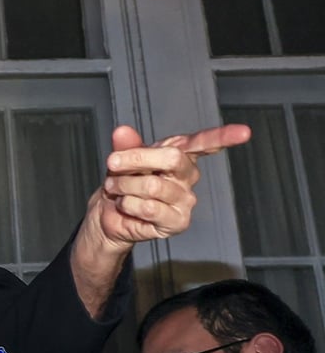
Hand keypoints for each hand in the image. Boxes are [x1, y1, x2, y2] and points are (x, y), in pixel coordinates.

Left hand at [84, 124, 250, 253]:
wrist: (109, 215)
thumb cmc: (122, 183)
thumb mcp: (121, 159)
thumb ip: (125, 145)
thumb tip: (122, 131)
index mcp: (179, 154)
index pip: (204, 142)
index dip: (223, 137)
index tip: (243, 132)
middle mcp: (187, 176)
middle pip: (172, 158)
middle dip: (135, 158)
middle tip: (113, 163)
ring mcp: (185, 200)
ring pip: (152, 185)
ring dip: (124, 185)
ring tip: (118, 189)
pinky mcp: (178, 221)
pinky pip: (149, 207)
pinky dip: (128, 204)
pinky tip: (127, 205)